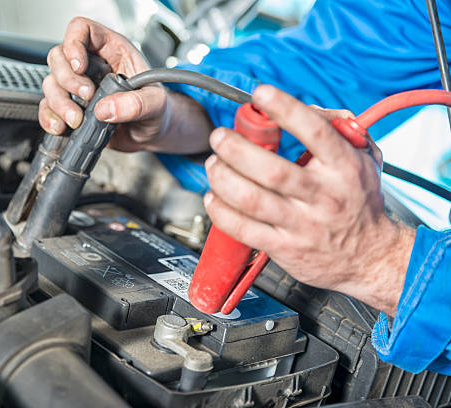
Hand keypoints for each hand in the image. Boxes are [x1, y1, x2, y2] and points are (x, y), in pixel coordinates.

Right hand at [39, 17, 212, 153]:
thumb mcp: (156, 104)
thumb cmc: (157, 110)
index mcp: (112, 51)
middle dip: (67, 79)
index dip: (74, 43)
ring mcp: (78, 88)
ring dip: (59, 103)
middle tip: (87, 96)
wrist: (152, 135)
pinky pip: (48, 108)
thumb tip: (107, 108)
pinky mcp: (72, 109)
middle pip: (59, 57)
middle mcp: (92, 66)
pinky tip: (61, 127)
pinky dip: (50, 118)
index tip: (80, 66)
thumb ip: (137, 104)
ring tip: (77, 120)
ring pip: (51, 84)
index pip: (83, 30)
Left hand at [203, 85, 415, 315]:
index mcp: (344, 168)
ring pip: (251, 200)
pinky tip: (213, 196)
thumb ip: (339, 128)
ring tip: (213, 164)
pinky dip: (221, 211)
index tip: (261, 94)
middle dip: (236, 149)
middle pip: (272, 170)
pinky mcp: (284, 248)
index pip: (315, 133)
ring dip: (222, 177)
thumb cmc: (360, 202)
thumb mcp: (365, 158)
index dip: (285, 109)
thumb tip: (304, 105)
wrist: (370, 257)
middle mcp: (323, 196)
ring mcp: (302, 225)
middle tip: (219, 136)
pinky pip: (243, 229)